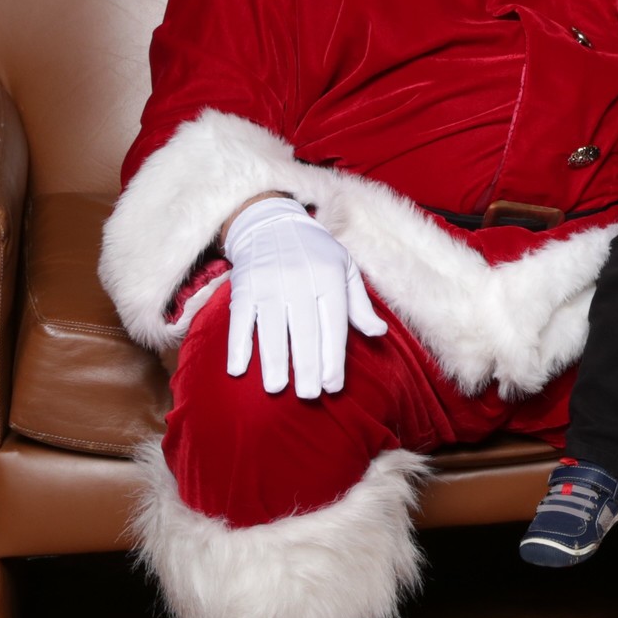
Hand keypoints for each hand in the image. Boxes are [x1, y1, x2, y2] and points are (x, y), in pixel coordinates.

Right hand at [223, 196, 385, 398]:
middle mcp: (300, 280)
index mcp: (329, 278)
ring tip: (277, 388)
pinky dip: (238, 345)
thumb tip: (379, 332)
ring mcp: (269, 283)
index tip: (333, 387)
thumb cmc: (315, 252)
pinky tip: (239, 370)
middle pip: (303, 330)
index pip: (333, 324)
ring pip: (271, 328)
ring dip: (273, 360)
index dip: (333, 357)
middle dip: (307, 365)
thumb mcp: (345, 268)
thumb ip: (359, 304)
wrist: (271, 223)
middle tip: (309, 395)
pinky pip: (240, 320)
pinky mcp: (243, 286)